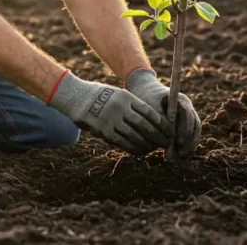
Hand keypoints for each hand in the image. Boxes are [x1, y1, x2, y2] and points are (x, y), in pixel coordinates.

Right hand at [47, 70, 173, 154]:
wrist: (77, 97)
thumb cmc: (101, 96)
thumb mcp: (118, 94)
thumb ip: (132, 107)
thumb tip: (152, 123)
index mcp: (126, 97)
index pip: (149, 112)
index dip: (162, 123)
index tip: (169, 131)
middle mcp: (120, 108)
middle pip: (145, 125)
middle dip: (158, 136)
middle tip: (167, 143)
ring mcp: (112, 120)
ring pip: (135, 136)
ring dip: (147, 145)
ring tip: (155, 149)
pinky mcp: (104, 131)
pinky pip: (123, 143)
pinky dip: (134, 149)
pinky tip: (141, 151)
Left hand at [125, 67, 201, 156]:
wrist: (147, 92)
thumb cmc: (146, 99)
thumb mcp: (150, 107)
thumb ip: (160, 121)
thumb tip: (169, 139)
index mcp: (180, 100)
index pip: (187, 115)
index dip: (184, 129)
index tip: (178, 142)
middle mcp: (188, 108)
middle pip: (194, 126)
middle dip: (188, 141)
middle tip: (180, 155)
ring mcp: (188, 116)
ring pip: (194, 133)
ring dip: (189, 146)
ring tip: (180, 159)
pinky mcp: (185, 124)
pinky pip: (189, 137)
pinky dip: (186, 147)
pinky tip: (180, 158)